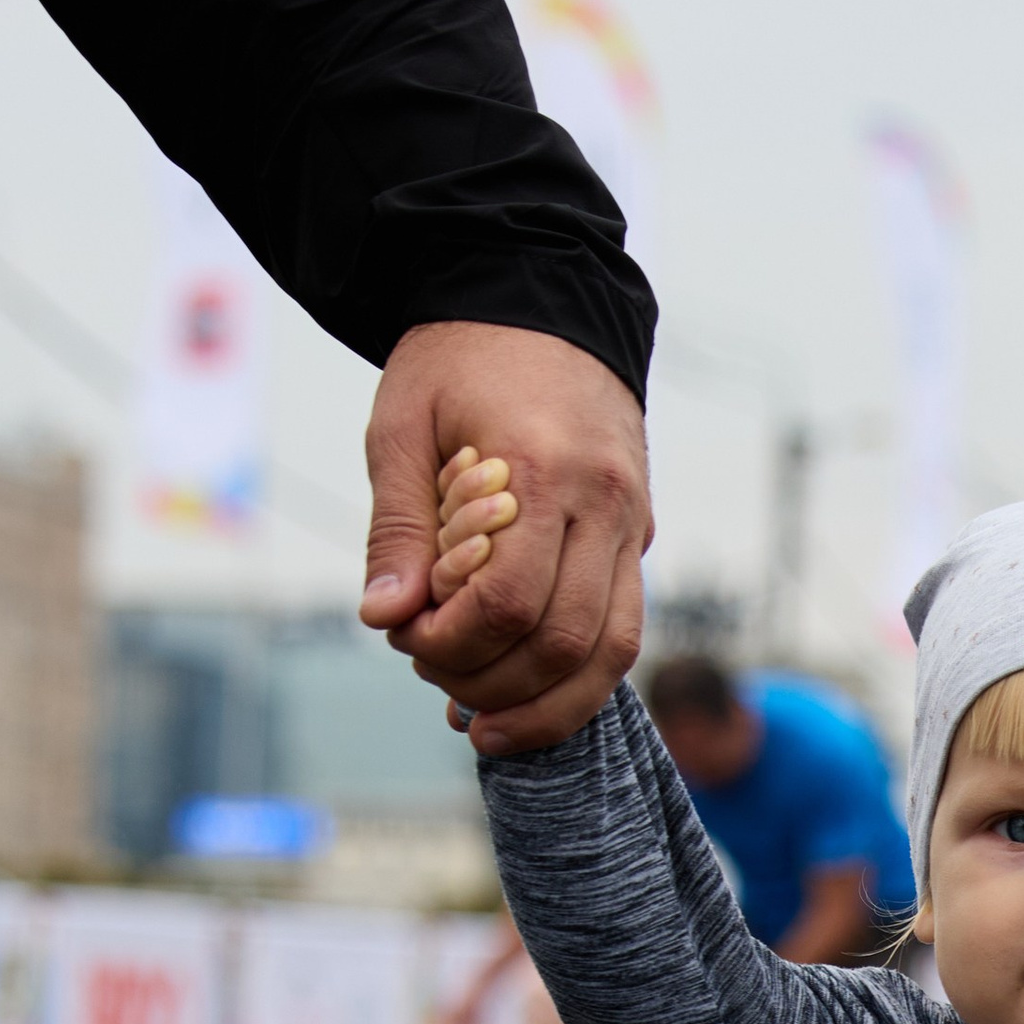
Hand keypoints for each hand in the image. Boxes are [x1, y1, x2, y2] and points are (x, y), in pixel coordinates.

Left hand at [358, 322, 651, 758]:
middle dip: (494, 684)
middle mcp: (602, 502)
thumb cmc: (461, 357)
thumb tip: (385, 616)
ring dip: (550, 706)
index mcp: (542, 469)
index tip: (407, 641)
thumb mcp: (402, 425)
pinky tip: (524, 694)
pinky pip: (622, 628)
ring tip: (488, 728)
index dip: (453, 646)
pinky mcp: (638, 533)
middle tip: (437, 684)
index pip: (508, 602)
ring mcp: (631, 521)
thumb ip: (397, 527)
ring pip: (613, 650)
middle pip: (565, 641)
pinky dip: (577, 678)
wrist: (542, 295)